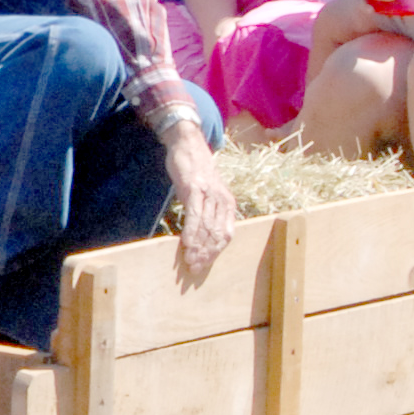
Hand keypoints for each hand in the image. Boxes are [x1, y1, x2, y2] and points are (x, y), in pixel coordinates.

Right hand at [161, 118, 234, 290]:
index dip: (215, 253)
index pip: (226, 235)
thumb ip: (207, 213)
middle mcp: (222, 200)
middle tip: (194, 269)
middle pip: (217, 234)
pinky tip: (185, 244)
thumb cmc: (196, 173)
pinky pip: (194, 215)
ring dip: (198, 247)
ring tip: (189, 261)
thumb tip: (200, 237)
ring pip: (206, 227)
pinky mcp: (195, 189)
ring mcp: (209, 195)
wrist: (189, 145)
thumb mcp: (207, 194)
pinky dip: (191, 232)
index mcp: (228, 204)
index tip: (204, 266)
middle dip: (206, 254)